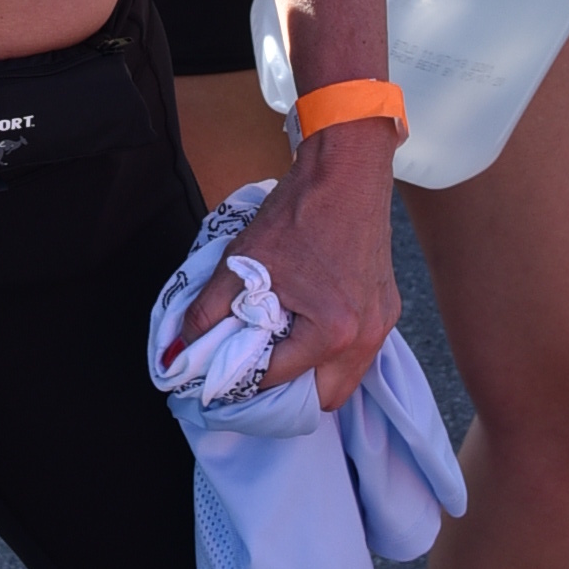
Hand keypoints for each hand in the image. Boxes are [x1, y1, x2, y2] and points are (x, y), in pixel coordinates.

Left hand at [169, 125, 400, 415]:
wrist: (347, 170)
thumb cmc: (299, 211)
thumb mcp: (242, 262)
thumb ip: (208, 311)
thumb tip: (180, 348)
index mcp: (331, 331)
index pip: (279, 380)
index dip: (241, 383)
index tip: (219, 380)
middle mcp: (365, 336)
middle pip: (325, 398)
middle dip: (287, 397)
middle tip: (253, 377)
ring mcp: (382, 323)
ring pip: (347, 377)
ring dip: (313, 376)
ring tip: (276, 355)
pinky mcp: (387, 307)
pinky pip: (359, 351)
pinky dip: (332, 354)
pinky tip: (304, 331)